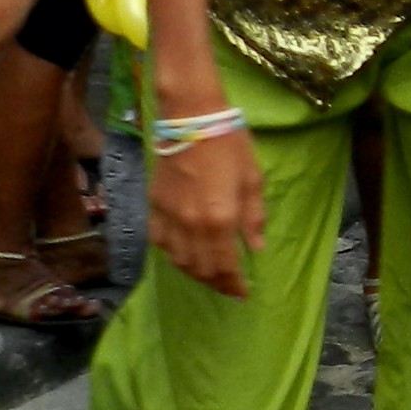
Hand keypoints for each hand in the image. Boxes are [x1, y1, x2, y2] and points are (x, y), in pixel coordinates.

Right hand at [150, 126, 266, 296]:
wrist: (191, 117)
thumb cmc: (230, 145)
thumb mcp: (253, 180)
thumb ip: (254, 218)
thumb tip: (256, 248)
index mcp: (220, 219)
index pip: (225, 266)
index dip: (235, 285)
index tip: (244, 292)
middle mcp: (191, 225)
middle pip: (201, 269)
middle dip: (217, 283)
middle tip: (229, 286)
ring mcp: (169, 217)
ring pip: (178, 261)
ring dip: (195, 273)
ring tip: (210, 274)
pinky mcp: (154, 207)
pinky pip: (160, 243)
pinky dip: (173, 255)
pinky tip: (185, 254)